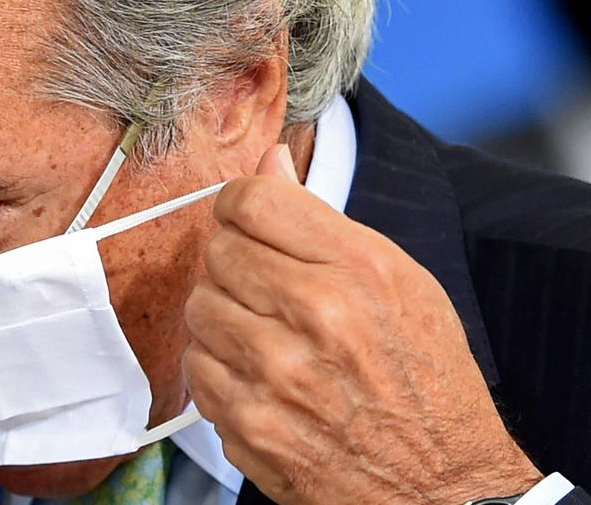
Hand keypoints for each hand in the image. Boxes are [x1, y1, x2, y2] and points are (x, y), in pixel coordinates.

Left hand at [182, 146, 541, 503]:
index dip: (240, 207)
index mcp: (358, 269)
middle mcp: (315, 315)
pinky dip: (219, 369)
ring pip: (198, 308)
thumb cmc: (422, 379)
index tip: (247, 223)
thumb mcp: (398, 282)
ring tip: (268, 337)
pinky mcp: (248, 422)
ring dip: (223, 318)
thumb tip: (266, 162)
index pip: (250, 202)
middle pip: (217, 252)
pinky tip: (259, 378)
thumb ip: (320, 219)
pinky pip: (196, 367)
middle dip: (235, 265)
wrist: (438, 486)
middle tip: (267, 291)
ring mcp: (276, 373)